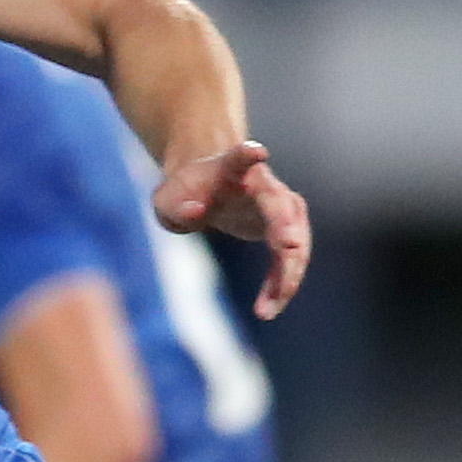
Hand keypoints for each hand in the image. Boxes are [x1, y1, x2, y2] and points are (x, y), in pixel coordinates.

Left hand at [153, 141, 314, 317]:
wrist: (205, 185)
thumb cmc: (183, 193)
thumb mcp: (166, 202)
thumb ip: (176, 208)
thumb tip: (196, 212)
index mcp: (230, 170)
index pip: (239, 158)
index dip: (247, 155)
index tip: (256, 151)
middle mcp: (263, 184)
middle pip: (282, 205)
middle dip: (287, 226)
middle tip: (286, 247)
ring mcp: (279, 205)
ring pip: (296, 238)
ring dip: (287, 273)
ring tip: (266, 309)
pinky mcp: (284, 228)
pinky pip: (291, 259)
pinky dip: (282, 283)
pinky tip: (267, 308)